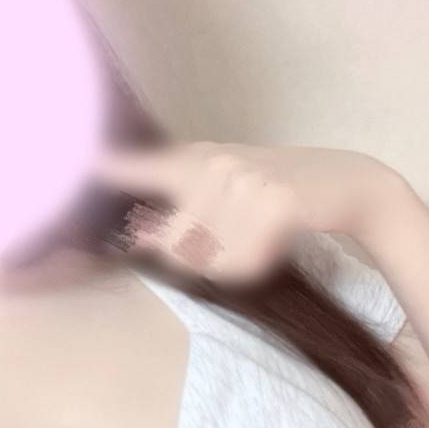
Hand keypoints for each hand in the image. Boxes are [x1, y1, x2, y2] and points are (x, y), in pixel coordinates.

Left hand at [92, 140, 406, 282]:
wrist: (345, 182)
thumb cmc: (277, 193)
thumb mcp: (228, 189)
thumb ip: (184, 212)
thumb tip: (142, 242)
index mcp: (199, 161)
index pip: (146, 168)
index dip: (113, 170)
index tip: (83, 167)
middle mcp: (214, 166)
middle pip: (176, 246)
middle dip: (197, 261)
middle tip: (238, 241)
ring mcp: (242, 183)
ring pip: (209, 259)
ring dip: (231, 264)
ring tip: (261, 236)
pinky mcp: (272, 205)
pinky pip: (241, 263)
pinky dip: (253, 266)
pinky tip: (276, 242)